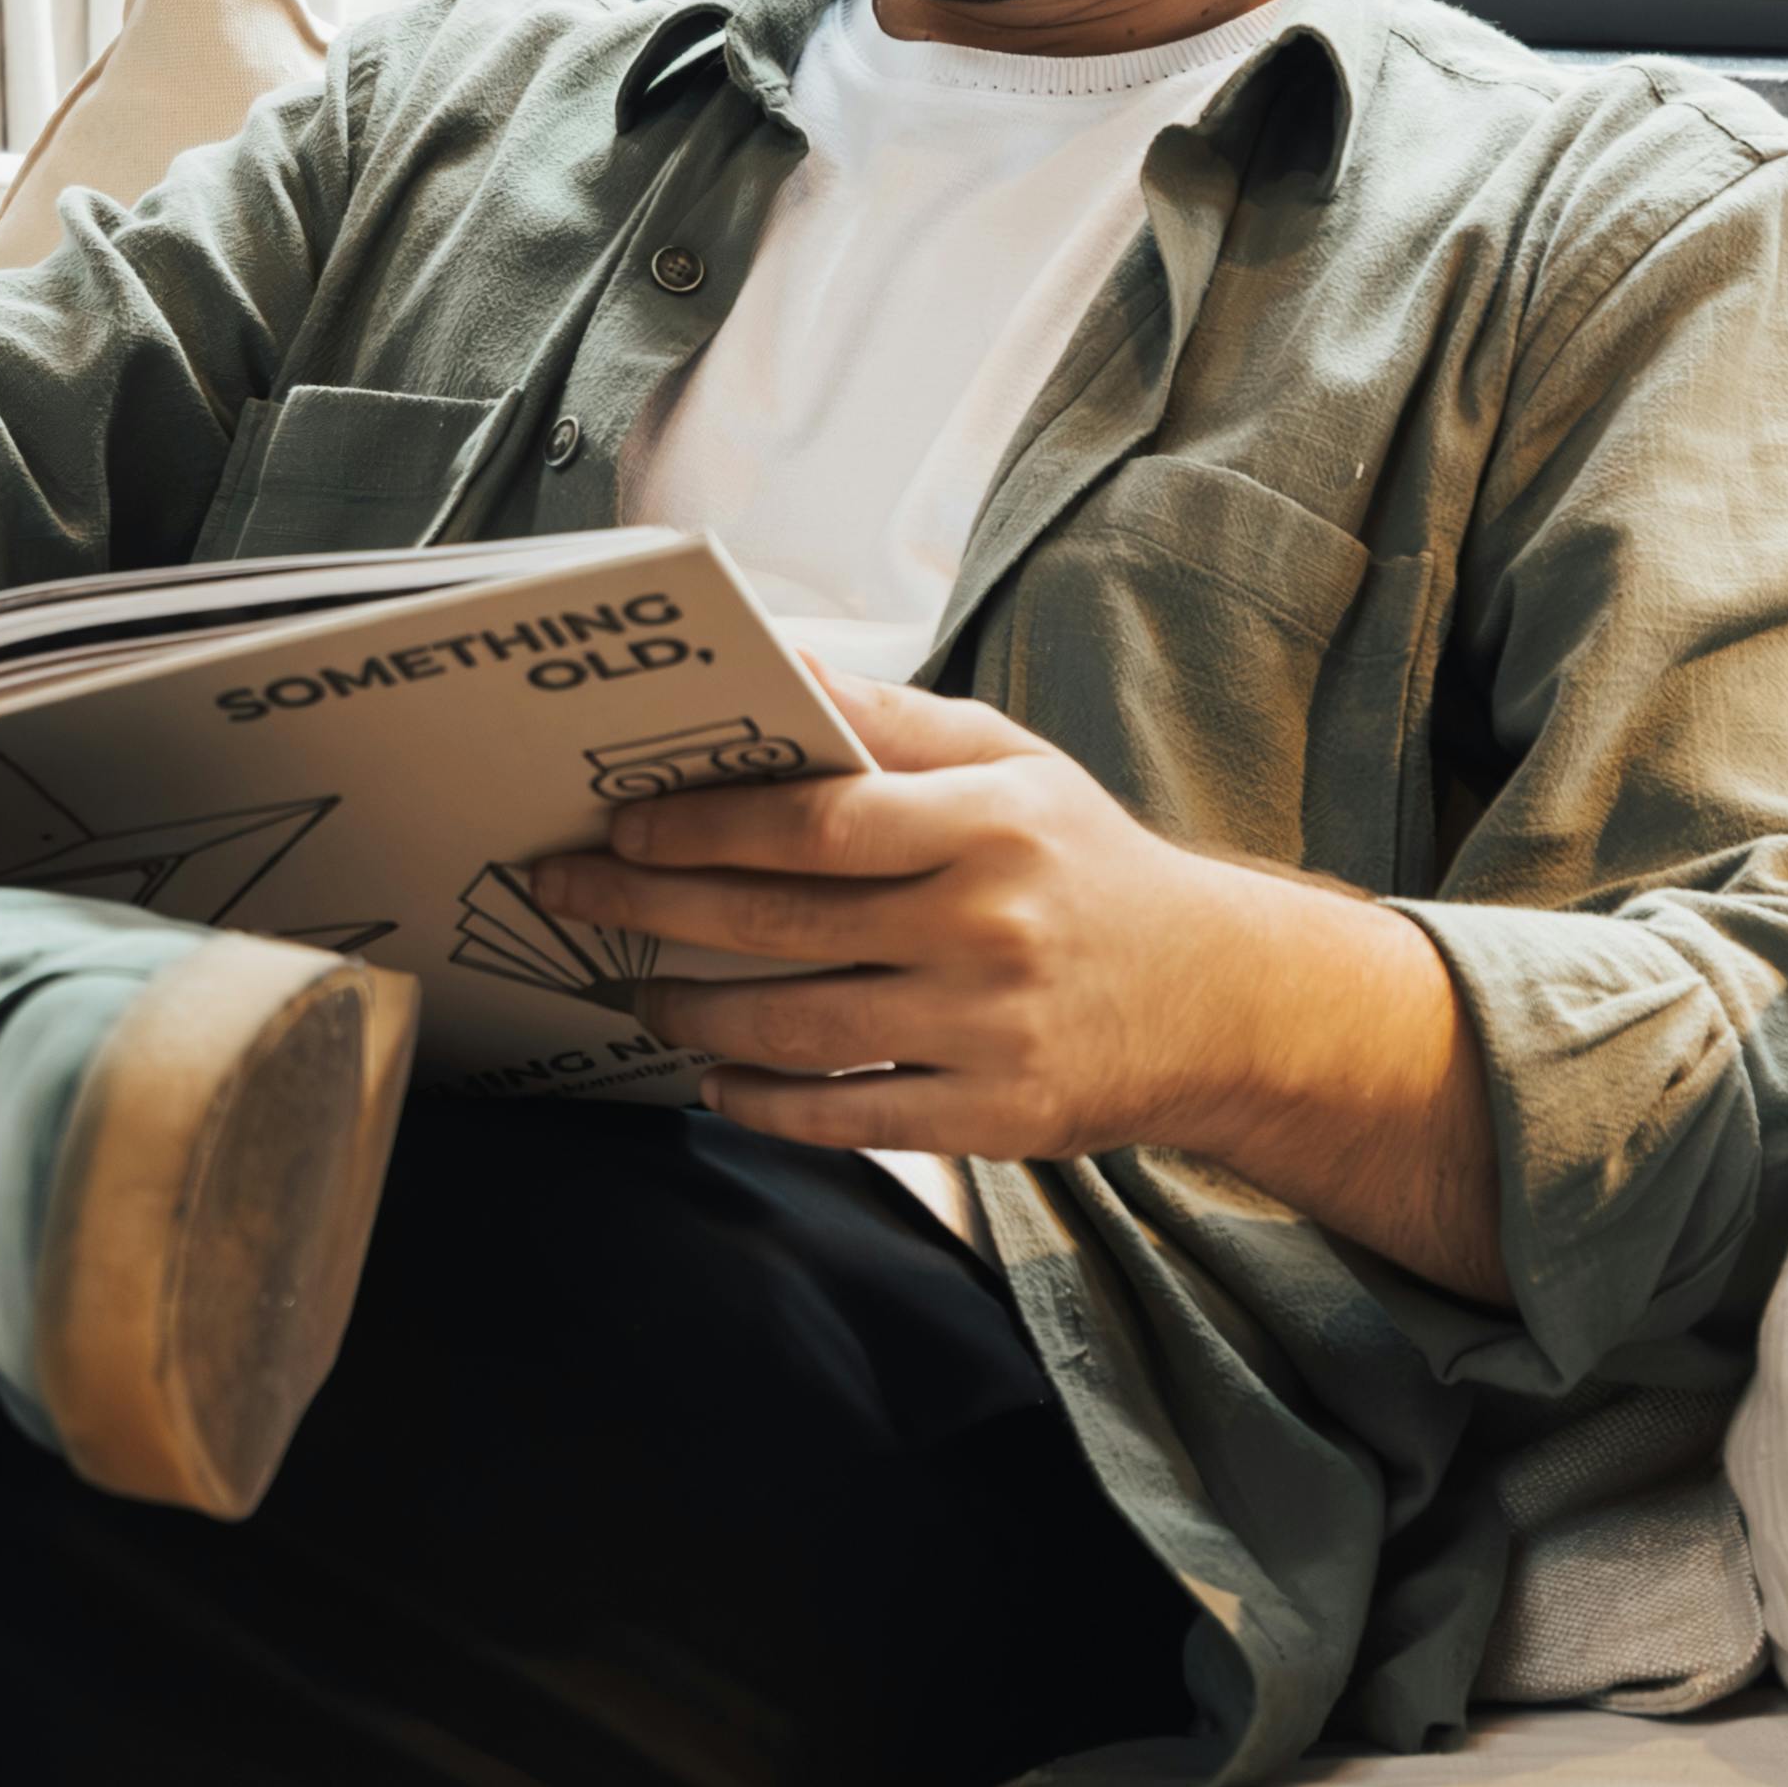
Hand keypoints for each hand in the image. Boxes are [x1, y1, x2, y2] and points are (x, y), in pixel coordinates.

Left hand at [531, 677, 1273, 1160]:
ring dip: (695, 1013)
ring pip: (801, 1031)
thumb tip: (780, 667)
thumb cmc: (1087, 865)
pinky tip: (715, 1078)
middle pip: (785, 924)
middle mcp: (990, 924)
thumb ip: (891, 723)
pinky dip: (765, 1103)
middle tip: (566, 898)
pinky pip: (850, 1119)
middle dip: (651, 911)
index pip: (818, 820)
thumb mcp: (1013, 764)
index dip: (704, 826)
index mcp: (991, 822)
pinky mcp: (996, 1116)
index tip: (619, 826)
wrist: (1221, 1000)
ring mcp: (992, 1028)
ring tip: (637, 991)